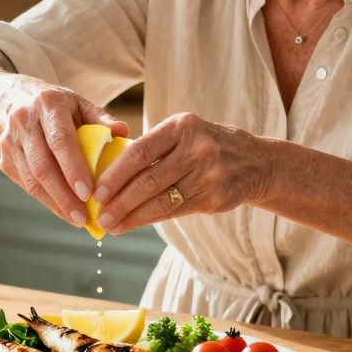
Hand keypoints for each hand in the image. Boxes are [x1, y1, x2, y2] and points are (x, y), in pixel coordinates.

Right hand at [0, 82, 129, 226]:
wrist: (13, 101)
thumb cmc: (57, 107)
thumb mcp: (79, 104)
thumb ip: (101, 119)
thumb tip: (123, 133)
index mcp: (47, 104)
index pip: (60, 140)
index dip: (73, 168)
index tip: (88, 193)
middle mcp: (24, 122)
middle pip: (42, 165)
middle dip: (63, 195)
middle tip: (83, 217)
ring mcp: (10, 143)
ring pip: (32, 180)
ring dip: (55, 203)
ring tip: (77, 219)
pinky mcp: (4, 160)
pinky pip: (26, 185)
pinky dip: (46, 200)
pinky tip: (64, 211)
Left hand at [94, 113, 267, 233]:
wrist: (255, 162)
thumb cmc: (204, 146)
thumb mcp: (183, 134)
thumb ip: (152, 148)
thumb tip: (107, 175)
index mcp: (182, 126)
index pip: (140, 151)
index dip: (115, 174)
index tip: (96, 191)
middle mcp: (197, 148)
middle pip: (148, 180)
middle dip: (120, 201)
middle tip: (99, 215)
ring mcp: (209, 174)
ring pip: (161, 200)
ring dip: (132, 216)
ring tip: (111, 225)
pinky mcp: (215, 197)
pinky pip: (175, 211)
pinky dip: (150, 219)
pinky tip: (133, 223)